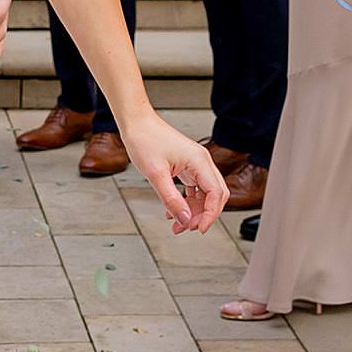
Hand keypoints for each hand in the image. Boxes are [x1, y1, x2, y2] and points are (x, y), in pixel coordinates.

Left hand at [120, 112, 228, 232]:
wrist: (136, 123)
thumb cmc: (145, 140)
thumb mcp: (155, 174)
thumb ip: (171, 199)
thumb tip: (184, 219)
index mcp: (199, 161)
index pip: (216, 193)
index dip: (210, 214)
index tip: (199, 228)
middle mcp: (201, 162)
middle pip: (214, 195)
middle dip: (203, 214)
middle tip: (188, 228)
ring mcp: (195, 164)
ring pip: (204, 194)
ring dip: (193, 210)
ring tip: (178, 225)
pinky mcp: (186, 165)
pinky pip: (194, 188)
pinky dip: (186, 201)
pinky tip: (174, 211)